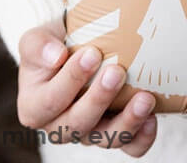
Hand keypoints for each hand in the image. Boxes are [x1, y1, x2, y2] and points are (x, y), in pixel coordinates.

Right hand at [16, 19, 157, 154]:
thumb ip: (37, 46)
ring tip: (145, 98)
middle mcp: (60, 127)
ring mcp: (89, 133)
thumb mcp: (36, 39)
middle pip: (78, 124)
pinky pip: (129, 146)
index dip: (71, 80)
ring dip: (127, 121)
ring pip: (106, 139)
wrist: (73, 49)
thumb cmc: (53, 45)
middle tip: (117, 72)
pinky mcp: (114, 133)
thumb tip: (56, 56)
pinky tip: (152, 119)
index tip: (91, 54)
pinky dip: (142, 138)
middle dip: (99, 99)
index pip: (51, 100)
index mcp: (34, 108)